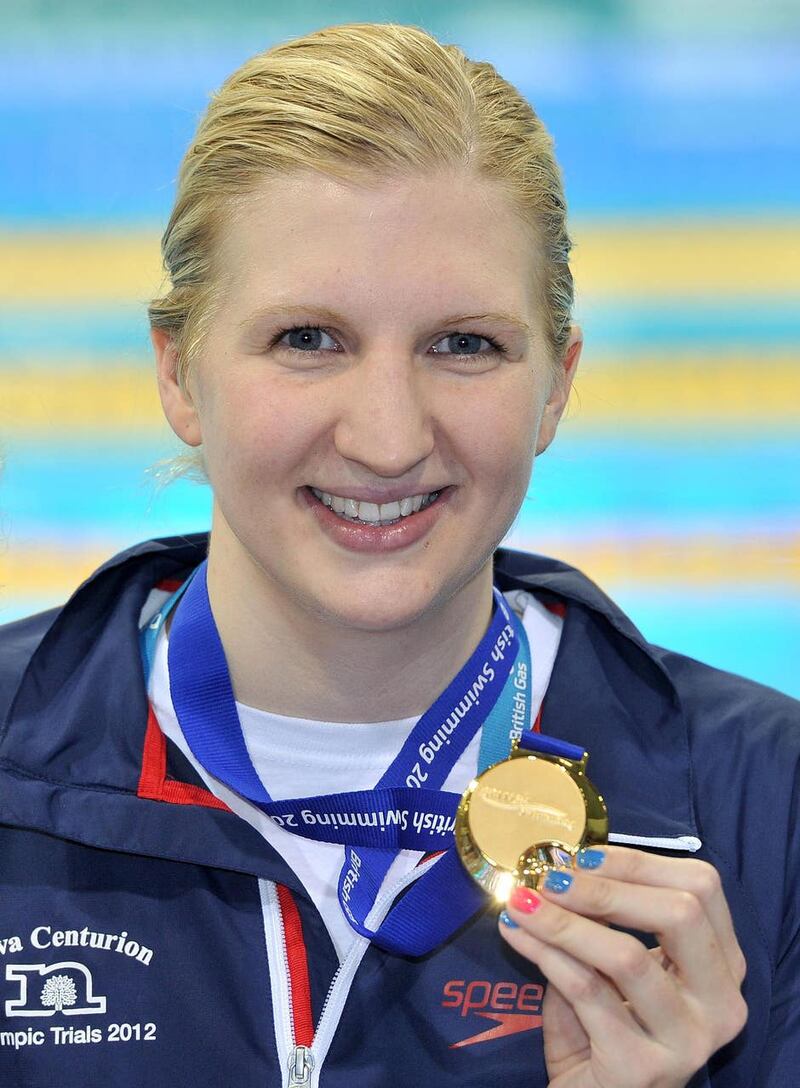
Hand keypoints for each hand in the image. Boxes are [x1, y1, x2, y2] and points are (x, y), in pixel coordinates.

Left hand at [498, 845, 747, 1087]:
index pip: (701, 887)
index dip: (638, 863)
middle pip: (679, 914)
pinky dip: (545, 953)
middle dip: (606, 888)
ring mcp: (687, 1039)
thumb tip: (563, 863)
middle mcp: (720, 1002)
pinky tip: (516, 934)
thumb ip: (609, 916)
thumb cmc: (607, 1021)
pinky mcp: (643, 1067)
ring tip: (522, 901)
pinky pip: (586, 991)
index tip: (582, 857)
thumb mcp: (619, 962)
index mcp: (723, 963)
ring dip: (564, 921)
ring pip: (627, 955)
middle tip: (550, 878)